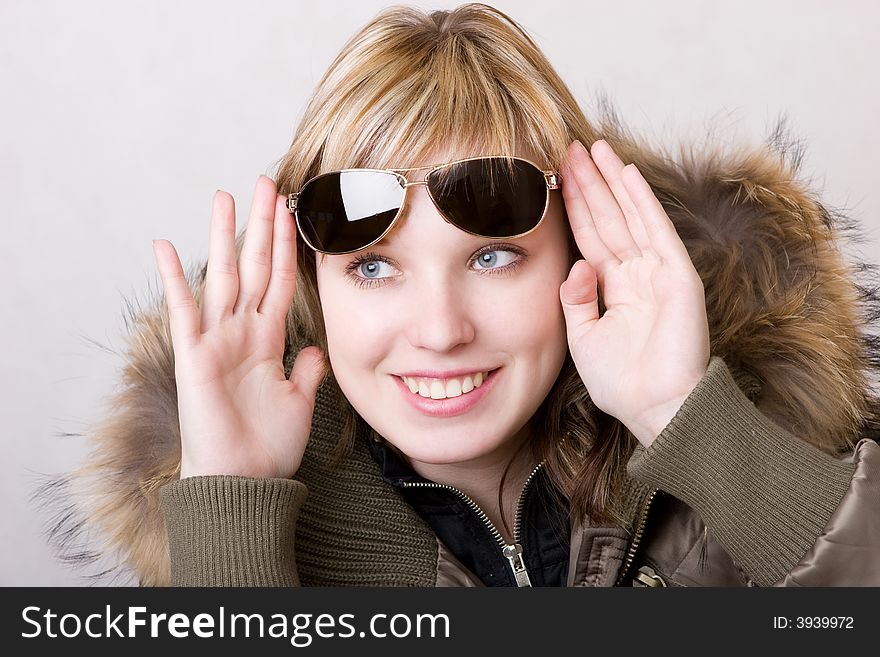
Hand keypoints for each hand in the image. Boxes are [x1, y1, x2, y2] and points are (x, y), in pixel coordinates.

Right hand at [153, 175, 326, 478]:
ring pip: (223, 277)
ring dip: (224, 237)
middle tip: (265, 183)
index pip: (281, 280)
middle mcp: (242, 332)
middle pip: (254, 266)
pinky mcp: (194, 356)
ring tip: (224, 197)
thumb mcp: (299, 400)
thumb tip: (314, 347)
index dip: (287, 246)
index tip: (292, 211)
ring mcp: (217, 340)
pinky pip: (184, 310)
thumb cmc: (268, 446)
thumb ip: (306, 370)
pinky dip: (175, 279)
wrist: (244, 481)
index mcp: (269, 339)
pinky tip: (166, 246)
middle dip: (260, 225)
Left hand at [558, 140, 710, 446]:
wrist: (654, 409)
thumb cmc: (621, 381)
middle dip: (589, 183)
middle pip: (607, 218)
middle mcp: (636, 273)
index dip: (574, 205)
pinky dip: (641, 202)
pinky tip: (626, 174)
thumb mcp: (583, 336)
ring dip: (612, 180)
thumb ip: (575, 298)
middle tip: (568, 147)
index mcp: (614, 287)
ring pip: (629, 215)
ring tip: (594, 147)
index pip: (590, 236)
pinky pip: (655, 231)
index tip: (555, 175)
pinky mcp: (678, 276)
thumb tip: (576, 265)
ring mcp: (659, 271)